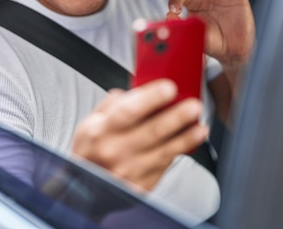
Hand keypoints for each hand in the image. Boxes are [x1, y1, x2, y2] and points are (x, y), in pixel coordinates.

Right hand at [71, 79, 207, 191]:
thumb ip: (111, 105)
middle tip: (193, 106)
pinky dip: (178, 153)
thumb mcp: (88, 125)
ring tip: (199, 127)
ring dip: (185, 138)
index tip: (169, 88)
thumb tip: (135, 90)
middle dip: (177, 117)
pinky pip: (164, 167)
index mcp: (100, 132)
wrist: (83, 193)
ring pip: (163, 151)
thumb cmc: (88, 155)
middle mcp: (114, 152)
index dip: (151, 98)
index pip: (128, 111)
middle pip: (152, 131)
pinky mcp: (141, 187)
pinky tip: (189, 143)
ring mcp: (128, 172)